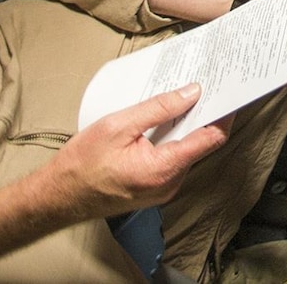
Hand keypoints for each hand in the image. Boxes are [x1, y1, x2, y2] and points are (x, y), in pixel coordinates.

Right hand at [35, 84, 228, 220]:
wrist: (57, 197)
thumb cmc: (81, 165)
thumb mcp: (118, 125)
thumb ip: (158, 109)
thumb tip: (191, 93)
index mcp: (164, 168)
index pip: (211, 138)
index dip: (224, 113)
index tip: (229, 93)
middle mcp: (170, 183)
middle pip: (202, 144)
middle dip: (204, 115)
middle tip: (204, 88)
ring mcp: (163, 189)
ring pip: (188, 152)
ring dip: (187, 127)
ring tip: (183, 100)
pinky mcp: (155, 189)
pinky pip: (174, 160)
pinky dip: (174, 140)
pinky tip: (165, 123)